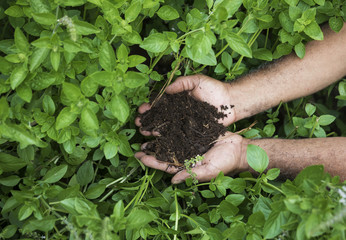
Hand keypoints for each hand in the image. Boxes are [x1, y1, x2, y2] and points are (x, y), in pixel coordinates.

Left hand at [134, 132, 248, 183]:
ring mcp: (189, 143)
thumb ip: (192, 175)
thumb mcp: (209, 171)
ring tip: (145, 129)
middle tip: (137, 143)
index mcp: (186, 166)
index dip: (152, 161)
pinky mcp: (194, 132)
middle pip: (164, 151)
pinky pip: (179, 129)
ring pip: (169, 139)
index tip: (139, 156)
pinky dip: (169, 125)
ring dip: (157, 135)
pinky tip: (161, 120)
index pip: (165, 164)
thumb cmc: (226, 163)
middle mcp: (185, 154)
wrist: (239, 148)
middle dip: (150, 148)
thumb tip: (172, 181)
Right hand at [135, 74, 234, 135]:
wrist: (232, 101)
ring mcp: (186, 123)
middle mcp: (180, 112)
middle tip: (139, 123)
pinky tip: (160, 141)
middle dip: (149, 120)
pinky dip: (169, 138)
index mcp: (179, 99)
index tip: (142, 110)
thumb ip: (182, 83)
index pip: (161, 104)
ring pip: (167, 127)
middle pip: (161, 117)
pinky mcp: (193, 132)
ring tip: (145, 132)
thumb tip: (166, 89)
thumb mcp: (197, 80)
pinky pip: (180, 136)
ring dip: (155, 130)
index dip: (151, 107)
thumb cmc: (215, 89)